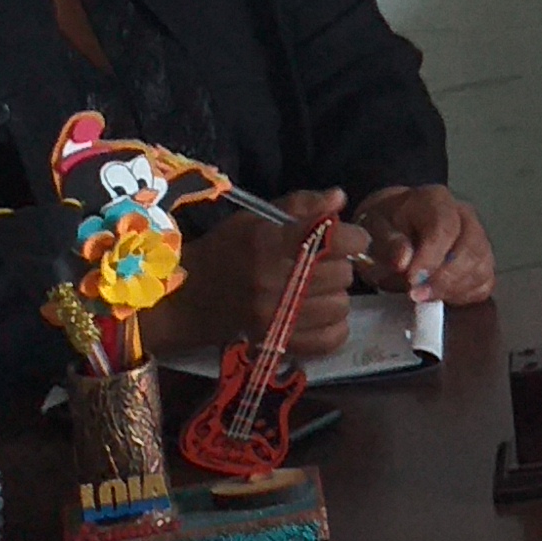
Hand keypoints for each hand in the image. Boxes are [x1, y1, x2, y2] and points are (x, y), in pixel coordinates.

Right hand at [148, 194, 365, 358]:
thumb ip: (302, 205)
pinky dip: (334, 327)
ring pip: (339, 306)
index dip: (353, 237)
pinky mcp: (275, 342)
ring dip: (335, 295)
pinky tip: (320, 314)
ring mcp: (275, 316)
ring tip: (318, 289)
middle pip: (341, 274)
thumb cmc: (227, 249)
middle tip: (325, 264)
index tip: (349, 238)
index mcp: (270, 243)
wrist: (188, 295)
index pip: (334, 240)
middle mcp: (273, 281)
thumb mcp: (257, 219)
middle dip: (341, 265)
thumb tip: (340, 198)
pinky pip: (329, 338)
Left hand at [356, 184, 494, 303]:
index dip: (431, 257)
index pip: (445, 228)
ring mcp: (479, 238)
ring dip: (453, 289)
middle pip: (471, 248)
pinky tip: (440, 297)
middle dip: (444, 278)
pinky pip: (484, 283)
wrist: (395, 227)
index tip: (412, 279)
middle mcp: (465, 216)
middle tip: (416, 295)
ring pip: (481, 268)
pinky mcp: (483, 262)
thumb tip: (403, 261)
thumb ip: (387, 243)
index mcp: (436, 200)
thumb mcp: (373, 229)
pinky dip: (464, 295)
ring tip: (423, 297)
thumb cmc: (385, 227)